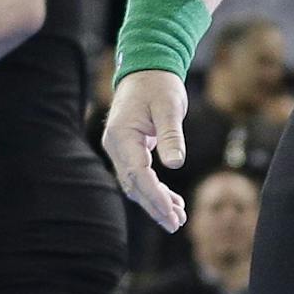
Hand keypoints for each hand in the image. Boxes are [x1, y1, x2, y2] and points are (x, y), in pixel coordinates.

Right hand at [101, 69, 188, 231]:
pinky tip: (172, 201)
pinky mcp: (128, 149)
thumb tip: (176, 165)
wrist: (146, 69)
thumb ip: (171, 135)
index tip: (170, 213)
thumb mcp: (169, 106)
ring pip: (135, 183)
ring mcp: (119, 149)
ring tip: (177, 217)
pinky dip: (154, 189)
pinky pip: (139, 175)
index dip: (154, 196)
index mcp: (122, 135)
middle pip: (134, 185)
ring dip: (155, 201)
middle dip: (154, 206)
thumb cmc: (159, 84)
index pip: (137, 174)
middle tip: (175, 224)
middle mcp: (116, 145)